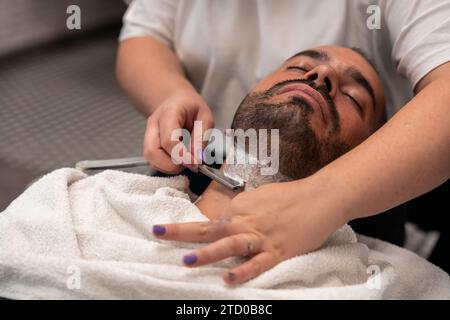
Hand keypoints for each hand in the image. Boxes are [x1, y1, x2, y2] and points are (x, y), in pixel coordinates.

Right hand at [143, 92, 213, 172]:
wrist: (177, 100)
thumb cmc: (192, 108)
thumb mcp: (205, 118)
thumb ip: (201, 138)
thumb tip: (196, 159)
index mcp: (169, 113)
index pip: (168, 140)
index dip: (181, 156)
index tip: (195, 163)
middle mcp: (153, 124)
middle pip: (152, 151)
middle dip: (171, 165)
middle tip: (189, 165)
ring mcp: (148, 134)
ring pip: (150, 158)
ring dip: (168, 166)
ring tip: (185, 162)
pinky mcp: (149, 144)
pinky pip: (153, 160)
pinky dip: (166, 165)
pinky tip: (178, 161)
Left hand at [152, 177, 347, 283]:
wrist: (320, 197)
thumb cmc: (291, 196)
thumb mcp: (260, 197)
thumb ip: (242, 209)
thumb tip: (231, 217)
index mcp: (238, 207)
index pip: (211, 222)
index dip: (190, 228)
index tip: (167, 230)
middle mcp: (244, 220)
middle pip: (208, 229)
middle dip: (180, 232)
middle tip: (157, 234)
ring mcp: (259, 236)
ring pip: (228, 245)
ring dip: (206, 254)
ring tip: (186, 262)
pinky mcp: (276, 251)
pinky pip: (257, 264)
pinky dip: (243, 272)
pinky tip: (228, 279)